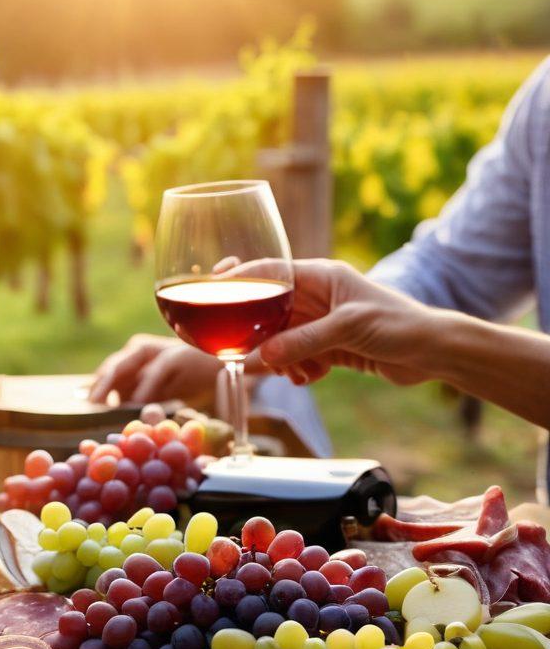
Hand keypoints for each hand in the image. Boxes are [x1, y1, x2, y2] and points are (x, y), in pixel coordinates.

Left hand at [89, 333, 220, 405]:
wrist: (225, 365)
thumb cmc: (189, 378)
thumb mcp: (159, 388)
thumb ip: (137, 392)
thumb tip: (110, 406)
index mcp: (136, 354)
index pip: (108, 370)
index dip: (93, 387)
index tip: (79, 405)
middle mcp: (143, 349)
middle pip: (113, 367)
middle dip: (98, 387)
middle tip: (87, 407)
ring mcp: (159, 350)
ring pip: (127, 365)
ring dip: (112, 384)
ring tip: (100, 403)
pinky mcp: (177, 355)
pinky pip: (156, 371)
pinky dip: (145, 387)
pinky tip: (136, 402)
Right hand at [251, 259, 439, 386]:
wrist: (435, 353)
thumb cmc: (400, 325)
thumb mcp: (347, 329)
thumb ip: (302, 341)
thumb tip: (259, 357)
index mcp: (322, 276)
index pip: (270, 271)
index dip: (240, 278)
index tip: (213, 288)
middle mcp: (318, 296)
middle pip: (268, 310)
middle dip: (257, 333)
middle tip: (242, 350)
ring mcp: (322, 322)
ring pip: (280, 339)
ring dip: (280, 358)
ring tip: (293, 372)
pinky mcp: (330, 346)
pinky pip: (296, 357)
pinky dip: (297, 369)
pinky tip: (311, 377)